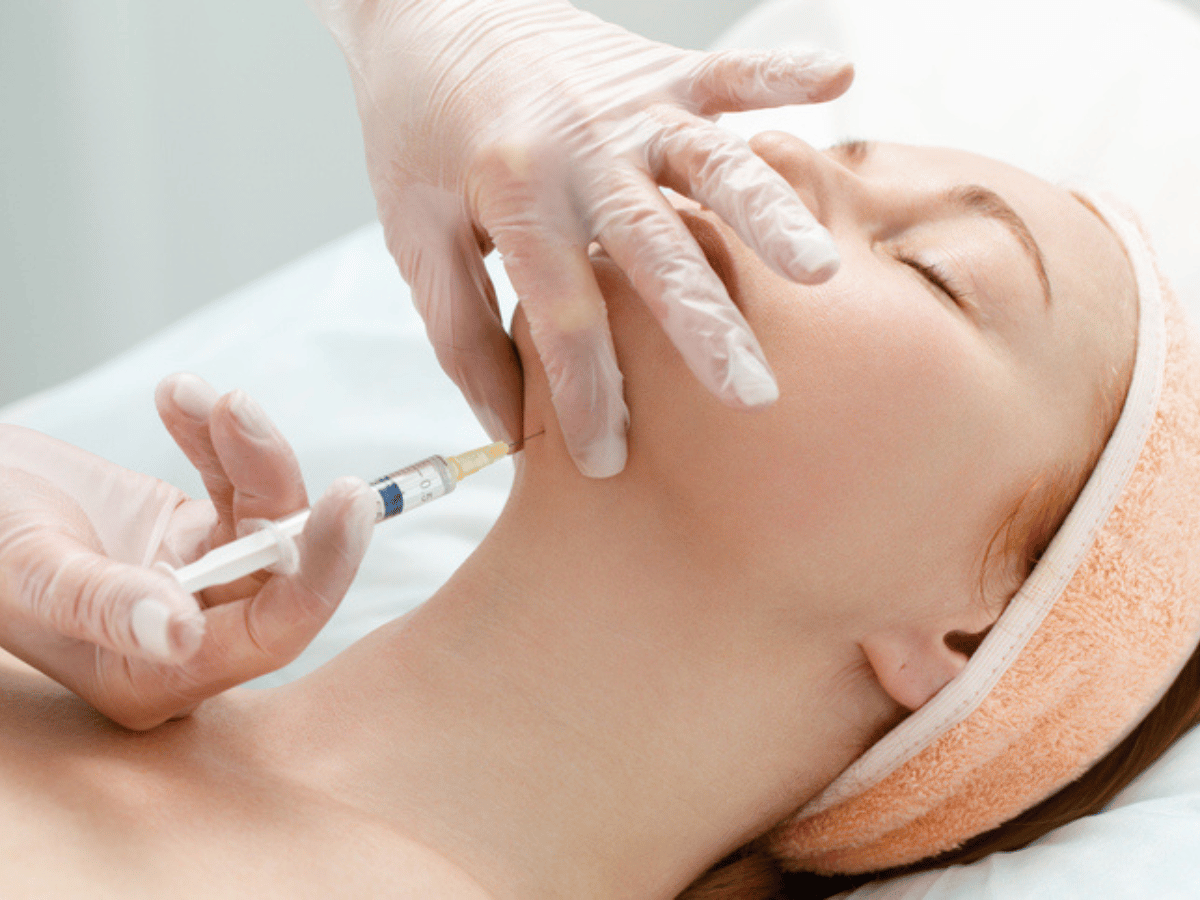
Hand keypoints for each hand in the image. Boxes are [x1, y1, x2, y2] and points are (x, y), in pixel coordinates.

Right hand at [0, 374, 376, 729]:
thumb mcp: (32, 573)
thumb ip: (104, 603)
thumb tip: (181, 633)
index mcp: (157, 678)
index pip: (270, 633)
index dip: (319, 575)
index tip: (349, 507)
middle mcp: (191, 638)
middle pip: (282, 576)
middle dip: (297, 510)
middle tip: (347, 480)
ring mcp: (197, 580)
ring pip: (265, 518)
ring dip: (250, 453)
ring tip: (213, 401)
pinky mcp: (194, 532)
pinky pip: (234, 482)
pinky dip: (217, 437)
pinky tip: (182, 397)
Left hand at [313, 0, 850, 475]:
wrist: (424, 10)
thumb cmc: (417, 132)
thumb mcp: (415, 237)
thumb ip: (462, 336)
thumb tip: (505, 429)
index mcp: (513, 194)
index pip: (565, 315)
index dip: (588, 395)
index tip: (609, 462)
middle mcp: (581, 148)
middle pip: (654, 250)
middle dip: (706, 327)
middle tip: (754, 394)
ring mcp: (628, 106)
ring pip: (712, 166)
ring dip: (768, 218)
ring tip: (819, 272)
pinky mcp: (657, 71)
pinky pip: (727, 73)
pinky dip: (781, 76)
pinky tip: (841, 78)